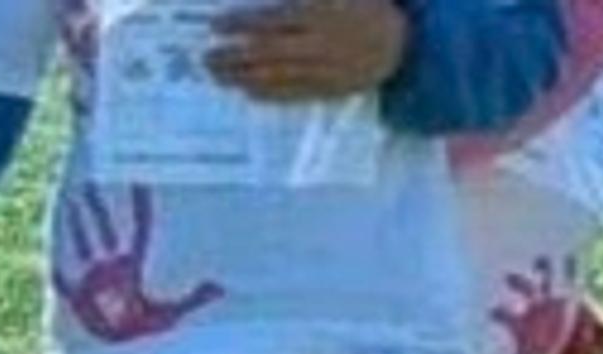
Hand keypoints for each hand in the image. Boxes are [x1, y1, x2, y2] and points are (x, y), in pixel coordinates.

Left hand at [208, 0, 408, 100]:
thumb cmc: (363, 7)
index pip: (270, 20)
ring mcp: (319, 70)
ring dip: (242, 77)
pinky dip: (266, 94)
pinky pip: (290, 95)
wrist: (396, 45)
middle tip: (206, 58)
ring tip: (217, 75)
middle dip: (233, 55)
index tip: (215, 25)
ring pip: (273, 76)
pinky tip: (246, 92)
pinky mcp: (324, 91)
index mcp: (317, 13)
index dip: (240, 23)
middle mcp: (315, 44)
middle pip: (265, 52)